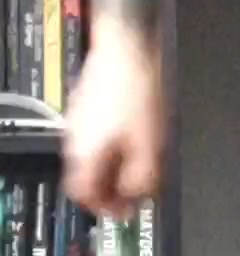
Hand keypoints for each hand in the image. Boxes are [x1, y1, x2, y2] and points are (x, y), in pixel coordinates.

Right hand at [63, 17, 165, 218]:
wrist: (126, 45)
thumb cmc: (138, 96)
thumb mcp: (149, 145)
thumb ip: (142, 178)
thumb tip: (136, 198)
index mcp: (84, 155)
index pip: (84, 195)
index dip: (105, 208)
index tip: (127, 210)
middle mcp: (74, 141)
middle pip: (86, 177)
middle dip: (110, 189)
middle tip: (136, 190)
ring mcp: (78, 121)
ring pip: (92, 158)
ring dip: (113, 169)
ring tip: (140, 166)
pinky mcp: (86, 105)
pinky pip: (96, 139)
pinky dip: (112, 149)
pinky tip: (134, 141)